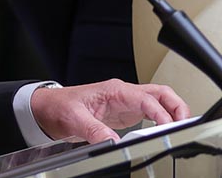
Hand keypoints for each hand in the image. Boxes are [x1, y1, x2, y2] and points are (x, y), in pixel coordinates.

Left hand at [31, 79, 190, 143]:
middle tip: (183, 125)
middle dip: (176, 106)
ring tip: (178, 129)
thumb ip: (93, 130)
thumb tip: (111, 141)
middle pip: (159, 93)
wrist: (49, 108)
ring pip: (158, 101)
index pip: (145, 98)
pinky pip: (150, 113)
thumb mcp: (74, 118)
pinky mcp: (124, 113)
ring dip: (172, 112)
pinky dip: (163, 120)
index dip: (160, 113)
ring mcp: (125, 103)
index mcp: (113, 90)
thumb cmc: (59, 106)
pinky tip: (165, 131)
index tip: (166, 128)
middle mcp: (122, 94)